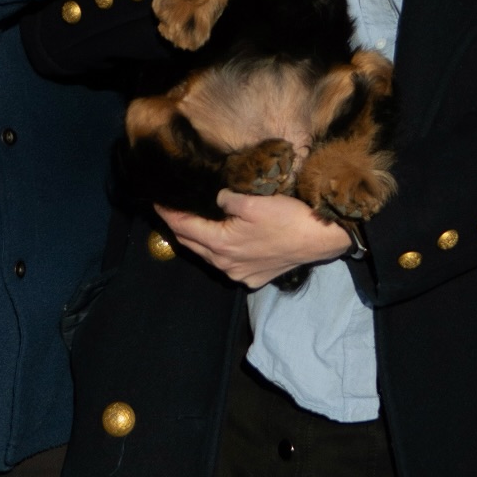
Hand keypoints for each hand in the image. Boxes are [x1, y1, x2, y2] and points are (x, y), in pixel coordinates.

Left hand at [157, 192, 350, 288]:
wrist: (320, 239)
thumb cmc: (287, 217)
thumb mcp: (253, 200)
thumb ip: (226, 199)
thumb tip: (217, 199)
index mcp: (222, 244)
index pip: (184, 228)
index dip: (168, 215)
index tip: (156, 202)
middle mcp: (226, 265)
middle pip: (193, 245)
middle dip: (179, 227)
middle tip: (169, 210)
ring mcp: (241, 275)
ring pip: (210, 256)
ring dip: (198, 240)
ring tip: (190, 222)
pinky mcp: (255, 278)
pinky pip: (228, 264)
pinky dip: (218, 251)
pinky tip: (221, 239)